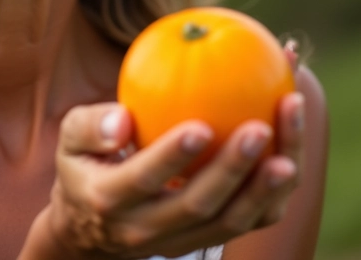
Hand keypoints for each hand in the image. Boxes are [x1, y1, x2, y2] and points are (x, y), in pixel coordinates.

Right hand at [34, 93, 304, 258]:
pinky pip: (246, 223)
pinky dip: (273, 193)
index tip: (201, 124)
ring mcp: (180, 241)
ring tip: (290, 146)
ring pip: (231, 223)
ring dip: (265, 187)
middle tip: (261, 127)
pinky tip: (292, 152)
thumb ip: (89, 125)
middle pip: (198, 206)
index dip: (172, 156)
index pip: (144, 180)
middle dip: (233, 169)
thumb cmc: (83, 165)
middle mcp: (146, 229)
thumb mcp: (69, 140)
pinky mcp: (205, 241)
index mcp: (109, 199)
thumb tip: (123, 117)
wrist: (91, 229)